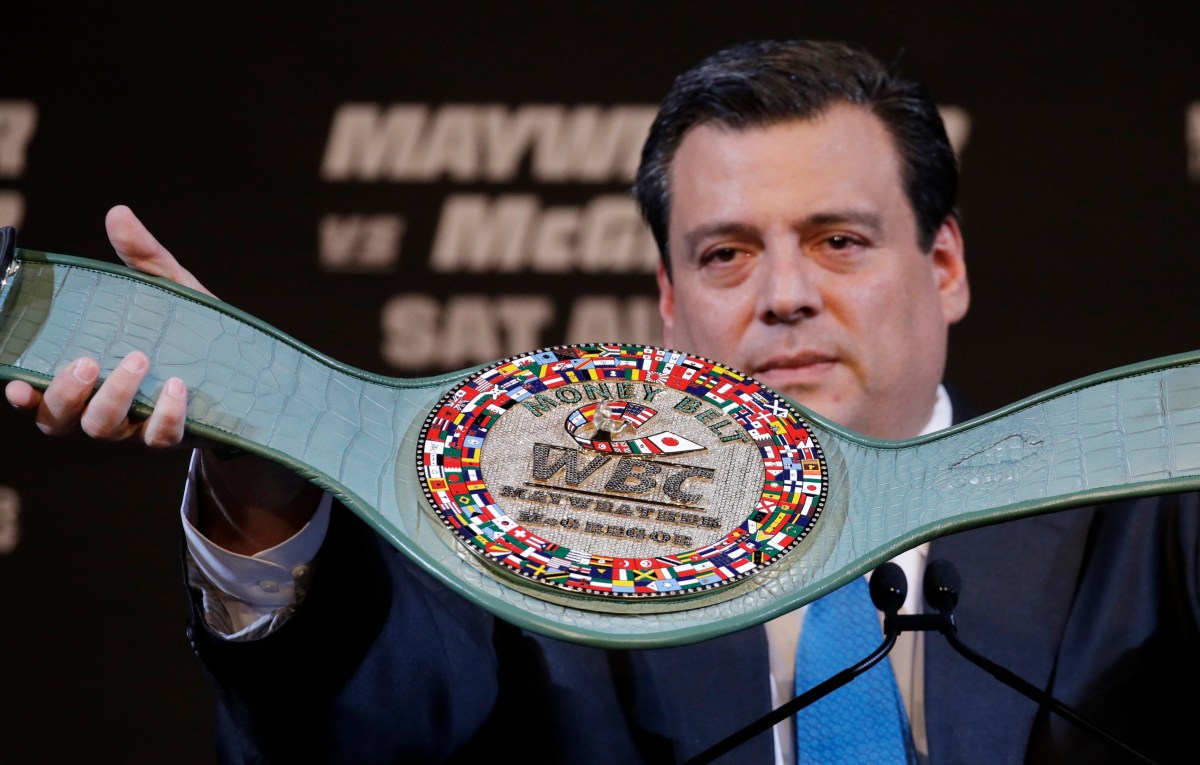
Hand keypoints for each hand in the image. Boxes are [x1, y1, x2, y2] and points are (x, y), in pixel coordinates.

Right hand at [5, 205, 320, 552]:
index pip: (38, 395)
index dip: (22, 396)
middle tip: (87, 361)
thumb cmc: (191, 327)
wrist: (248, 368)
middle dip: (66, 393)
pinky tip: (177, 386)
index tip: (16, 385)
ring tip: (139, 359)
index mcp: (86, 375)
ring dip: (114, 396)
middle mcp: (101, 405)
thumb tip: (119, 213)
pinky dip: (166, 415)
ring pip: (103, 427)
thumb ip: (142, 257)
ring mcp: (135, 424)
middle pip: (59, 419)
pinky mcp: (172, 432)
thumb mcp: (169, 289)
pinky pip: (159, 437)